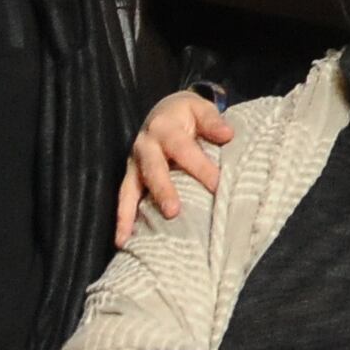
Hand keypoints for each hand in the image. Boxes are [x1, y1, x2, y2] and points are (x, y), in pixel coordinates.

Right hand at [111, 91, 232, 245]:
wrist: (163, 111)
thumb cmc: (186, 114)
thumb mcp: (199, 108)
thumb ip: (212, 121)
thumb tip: (227, 135)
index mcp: (164, 127)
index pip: (183, 148)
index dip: (199, 166)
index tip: (217, 185)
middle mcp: (144, 145)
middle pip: (153, 169)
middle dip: (162, 191)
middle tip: (173, 212)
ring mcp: (134, 164)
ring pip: (130, 188)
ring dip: (130, 213)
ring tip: (129, 238)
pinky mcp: (130, 178)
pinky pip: (124, 199)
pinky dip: (122, 220)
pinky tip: (123, 242)